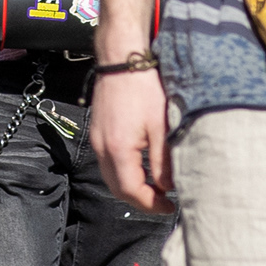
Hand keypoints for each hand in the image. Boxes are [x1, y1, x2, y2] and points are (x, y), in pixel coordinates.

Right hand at [90, 64, 170, 213]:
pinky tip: (142, 166)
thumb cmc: (142, 87)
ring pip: (111, 177)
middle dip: (140, 199)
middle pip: (117, 189)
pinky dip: (124, 171)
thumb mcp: (161, 127)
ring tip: (156, 185)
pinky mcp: (98, 132)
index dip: (150, 204)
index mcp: (118, 150)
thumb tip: (168, 186)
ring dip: (132, 186)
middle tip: (163, 201)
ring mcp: (97, 140)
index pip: (131, 191)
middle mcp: (102, 148)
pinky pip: (108, 162)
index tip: (168, 206)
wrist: (122, 59)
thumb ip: (163, 161)